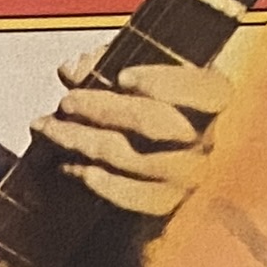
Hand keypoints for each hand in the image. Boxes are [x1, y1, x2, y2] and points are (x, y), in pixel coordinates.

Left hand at [31, 53, 232, 217]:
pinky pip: (136, 199)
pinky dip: (101, 183)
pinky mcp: (170, 204)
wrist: (162, 152)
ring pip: (134, 159)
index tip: (121, 77)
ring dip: (84, 142)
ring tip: (49, 130)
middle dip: (103, 109)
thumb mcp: (139, 70)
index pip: (204, 90)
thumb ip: (109, 62)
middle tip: (67, 102)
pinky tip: (71, 168)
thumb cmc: (152, 97)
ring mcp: (191, 176)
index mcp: (218, 97)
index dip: (163, 82)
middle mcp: (211, 139)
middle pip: (156, 124)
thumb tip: (72, 69)